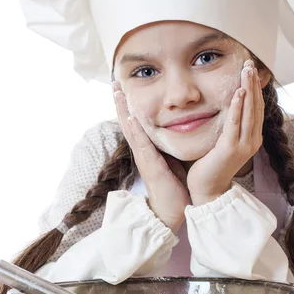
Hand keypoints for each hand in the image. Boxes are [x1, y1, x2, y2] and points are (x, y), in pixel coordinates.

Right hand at [113, 82, 189, 232]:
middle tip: (114, 82)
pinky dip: (135, 130)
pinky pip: (141, 145)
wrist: (172, 211)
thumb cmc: (174, 187)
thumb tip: (178, 129)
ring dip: (122, 110)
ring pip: (130, 129)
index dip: (128, 106)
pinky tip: (130, 117)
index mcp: (148, 149)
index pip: (136, 123)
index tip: (124, 88)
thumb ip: (170, 146)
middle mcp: (142, 151)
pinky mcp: (150, 166)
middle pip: (127, 122)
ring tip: (116, 92)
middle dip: (120, 102)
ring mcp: (143, 158)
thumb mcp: (172, 160)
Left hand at [187, 60, 263, 204]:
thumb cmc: (211, 165)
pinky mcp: (230, 149)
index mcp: (252, 138)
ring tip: (247, 70)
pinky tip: (239, 92)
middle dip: (253, 83)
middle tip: (250, 63)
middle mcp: (252, 140)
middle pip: (256, 106)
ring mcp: (244, 145)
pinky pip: (236, 123)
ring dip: (248, 89)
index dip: (255, 88)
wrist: (208, 190)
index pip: (257, 108)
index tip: (251, 70)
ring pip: (249, 111)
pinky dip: (238, 107)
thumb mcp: (223, 141)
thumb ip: (228, 126)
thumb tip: (226, 107)